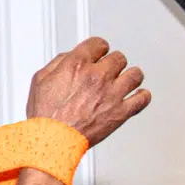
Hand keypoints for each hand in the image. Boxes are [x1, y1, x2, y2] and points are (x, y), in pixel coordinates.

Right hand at [27, 38, 151, 145]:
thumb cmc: (46, 115)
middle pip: (119, 58)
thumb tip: (70, 57)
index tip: (100, 53)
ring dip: (131, 76)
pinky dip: (143, 97)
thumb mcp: (41, 79)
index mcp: (78, 64)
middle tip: (111, 69)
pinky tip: (139, 96)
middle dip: (113, 63)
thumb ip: (58, 63)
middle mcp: (97, 76)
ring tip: (128, 79)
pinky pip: (142, 100)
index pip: (99, 44)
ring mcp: (111, 94)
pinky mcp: (120, 113)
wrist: (53, 140)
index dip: (99, 49)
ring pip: (135, 74)